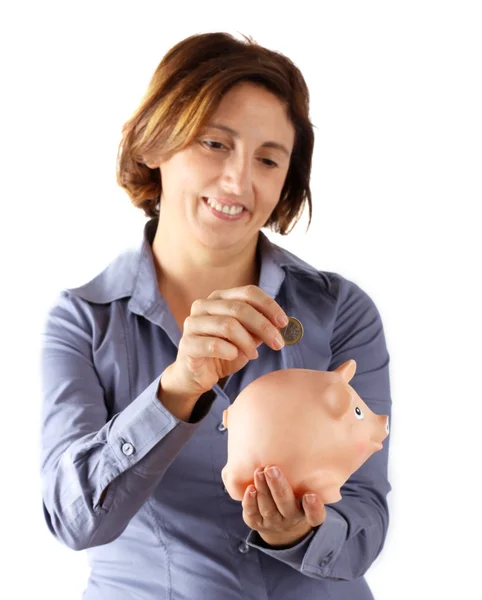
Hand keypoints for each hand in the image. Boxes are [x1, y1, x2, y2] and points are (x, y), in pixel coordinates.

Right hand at [165, 285, 288, 399]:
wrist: (196, 375)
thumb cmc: (223, 352)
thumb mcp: (246, 338)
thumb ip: (259, 328)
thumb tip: (281, 323)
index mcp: (219, 298)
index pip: (248, 292)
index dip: (269, 306)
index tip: (284, 323)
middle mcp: (203, 305)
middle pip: (240, 308)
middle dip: (264, 326)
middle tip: (278, 343)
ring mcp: (192, 323)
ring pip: (228, 325)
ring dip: (247, 342)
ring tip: (253, 355)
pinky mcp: (187, 343)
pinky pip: (214, 344)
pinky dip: (230, 352)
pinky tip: (235, 357)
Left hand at [242, 466, 326, 547]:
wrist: (279, 525)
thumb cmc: (293, 498)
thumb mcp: (303, 491)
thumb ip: (302, 478)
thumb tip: (298, 447)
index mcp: (306, 513)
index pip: (315, 516)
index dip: (314, 508)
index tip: (310, 495)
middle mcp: (290, 519)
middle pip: (286, 506)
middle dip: (278, 487)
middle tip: (272, 469)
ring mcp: (272, 522)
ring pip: (268, 509)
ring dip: (263, 490)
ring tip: (259, 472)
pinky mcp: (256, 522)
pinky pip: (252, 514)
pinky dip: (250, 502)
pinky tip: (250, 488)